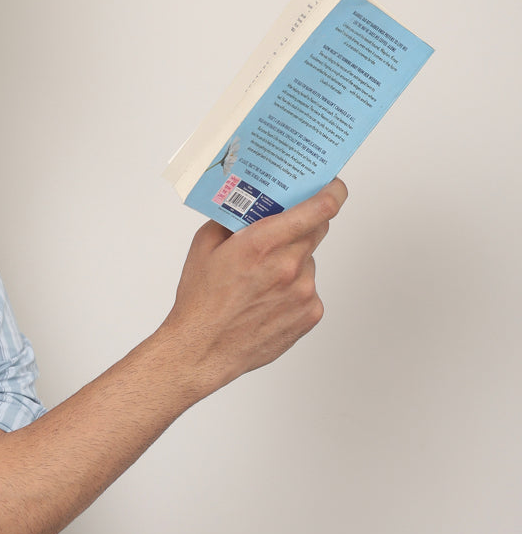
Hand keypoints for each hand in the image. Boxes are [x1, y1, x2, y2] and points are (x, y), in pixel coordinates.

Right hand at [161, 179, 347, 396]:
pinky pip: (308, 288)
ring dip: (292, 261)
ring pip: (308, 261)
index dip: (332, 191)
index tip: (334, 184)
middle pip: (317, 229)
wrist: (203, 349)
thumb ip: (232, 220)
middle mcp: (289, 265)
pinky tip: (268, 299)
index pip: (318, 209)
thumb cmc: (200, 301)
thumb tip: (250, 205)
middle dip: (303, 224)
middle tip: (282, 229)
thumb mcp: (205, 246)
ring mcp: (304, 291)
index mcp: (263, 243)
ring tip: (261, 279)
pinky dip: (293, 288)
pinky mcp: (310, 314)